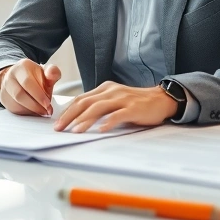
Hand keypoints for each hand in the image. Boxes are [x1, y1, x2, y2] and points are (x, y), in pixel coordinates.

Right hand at [0, 59, 60, 116]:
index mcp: (22, 67)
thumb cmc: (36, 77)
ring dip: (31, 110)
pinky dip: (26, 112)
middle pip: (19, 94)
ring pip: (15, 103)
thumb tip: (52, 73)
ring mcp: (5, 88)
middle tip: (46, 110)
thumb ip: (53, 72)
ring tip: (42, 111)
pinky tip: (34, 111)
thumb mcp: (46, 72)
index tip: (48, 103)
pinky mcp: (3, 99)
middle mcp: (10, 76)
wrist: (21, 78)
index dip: (38, 95)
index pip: (27, 82)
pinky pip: (13, 109)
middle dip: (35, 105)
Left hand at [53, 82, 176, 132]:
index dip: (67, 111)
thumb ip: (100, 105)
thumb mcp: (115, 100)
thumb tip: (79, 118)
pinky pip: (118, 115)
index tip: (58, 122)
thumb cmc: (136, 103)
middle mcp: (111, 91)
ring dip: (85, 120)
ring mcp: (122, 99)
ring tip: (75, 131)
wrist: (161, 99)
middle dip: (70, 116)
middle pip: (85, 102)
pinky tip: (101, 130)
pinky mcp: (133, 108)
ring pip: (98, 108)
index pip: (81, 99)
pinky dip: (108, 122)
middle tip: (59, 128)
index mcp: (105, 88)